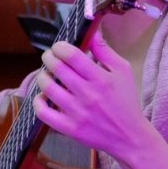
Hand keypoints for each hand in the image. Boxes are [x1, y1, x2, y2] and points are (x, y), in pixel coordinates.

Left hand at [30, 35, 153, 162]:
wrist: (129, 137)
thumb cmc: (126, 101)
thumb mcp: (123, 71)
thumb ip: (105, 51)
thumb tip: (92, 32)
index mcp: (101, 78)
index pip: (71, 55)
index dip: (60, 47)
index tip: (59, 47)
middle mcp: (88, 95)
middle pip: (57, 69)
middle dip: (49, 57)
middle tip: (50, 57)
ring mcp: (77, 113)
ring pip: (48, 88)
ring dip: (43, 76)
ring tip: (46, 74)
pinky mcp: (70, 129)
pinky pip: (44, 113)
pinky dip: (38, 102)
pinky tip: (43, 96)